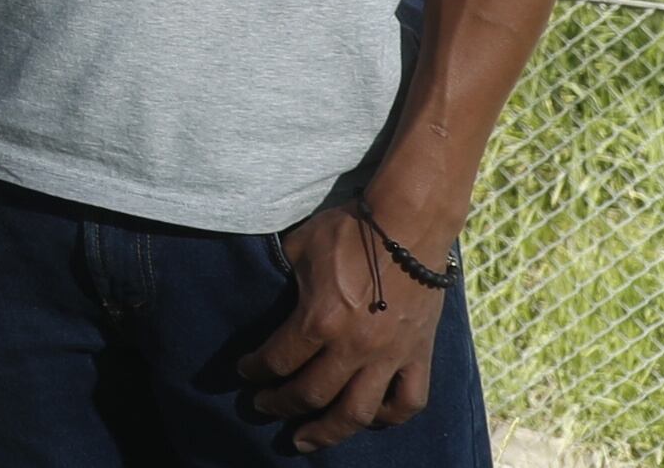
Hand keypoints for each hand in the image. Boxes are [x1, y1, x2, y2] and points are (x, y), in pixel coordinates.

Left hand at [247, 205, 450, 451]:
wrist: (409, 224)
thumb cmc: (349, 229)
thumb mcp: (299, 247)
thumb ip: (283, 277)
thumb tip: (269, 292)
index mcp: (319, 320)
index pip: (277, 360)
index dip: (254, 371)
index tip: (244, 373)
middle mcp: (354, 347)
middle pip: (311, 395)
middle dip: (279, 405)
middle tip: (261, 408)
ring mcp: (390, 356)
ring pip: (358, 413)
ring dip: (328, 432)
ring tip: (305, 440)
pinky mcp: (418, 355)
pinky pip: (408, 401)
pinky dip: (389, 417)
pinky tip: (371, 419)